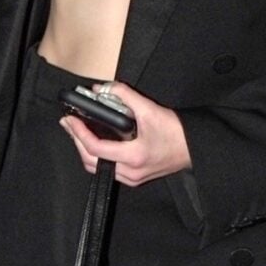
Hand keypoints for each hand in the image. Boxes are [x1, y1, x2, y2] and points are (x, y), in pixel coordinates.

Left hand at [60, 84, 191, 187]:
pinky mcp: (137, 177)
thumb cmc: (177, 132)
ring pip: (98, 168)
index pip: (94, 148)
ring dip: (86, 150)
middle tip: (69, 124)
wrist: (196, 148)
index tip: (70, 119)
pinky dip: (98, 157)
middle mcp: (130, 172)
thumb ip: (125, 96)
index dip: (78, 133)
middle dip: (76, 142)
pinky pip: (109, 170)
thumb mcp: (150, 109)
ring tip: (80, 132)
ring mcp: (133, 178)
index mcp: (133, 156)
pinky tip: (97, 142)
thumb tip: (104, 88)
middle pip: (90, 161)